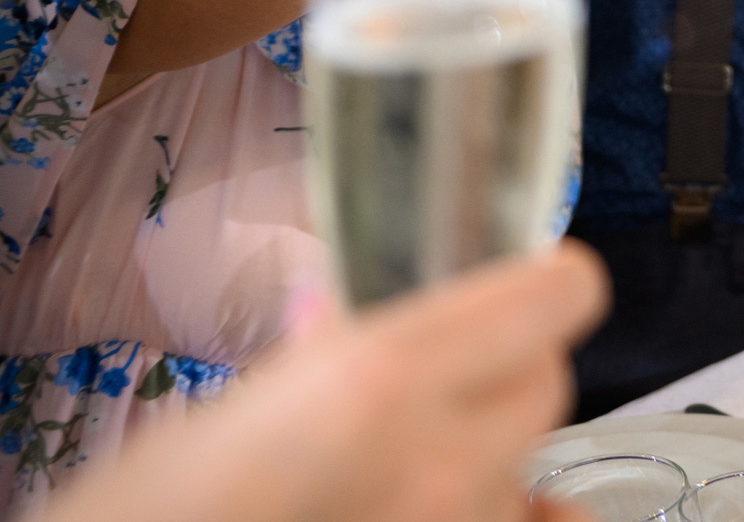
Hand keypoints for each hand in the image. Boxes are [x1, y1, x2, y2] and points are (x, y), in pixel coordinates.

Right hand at [50, 243, 608, 521]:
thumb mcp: (236, 415)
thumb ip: (321, 356)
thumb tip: (342, 308)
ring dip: (486, 459)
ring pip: (525, 468)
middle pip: (544, 384)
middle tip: (439, 382)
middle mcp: (444, 462)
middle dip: (505, 373)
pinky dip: (511, 514)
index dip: (544, 284)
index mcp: (383, 380)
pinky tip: (463, 506)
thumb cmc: (154, 513)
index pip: (554, 299)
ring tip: (403, 470)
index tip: (526, 279)